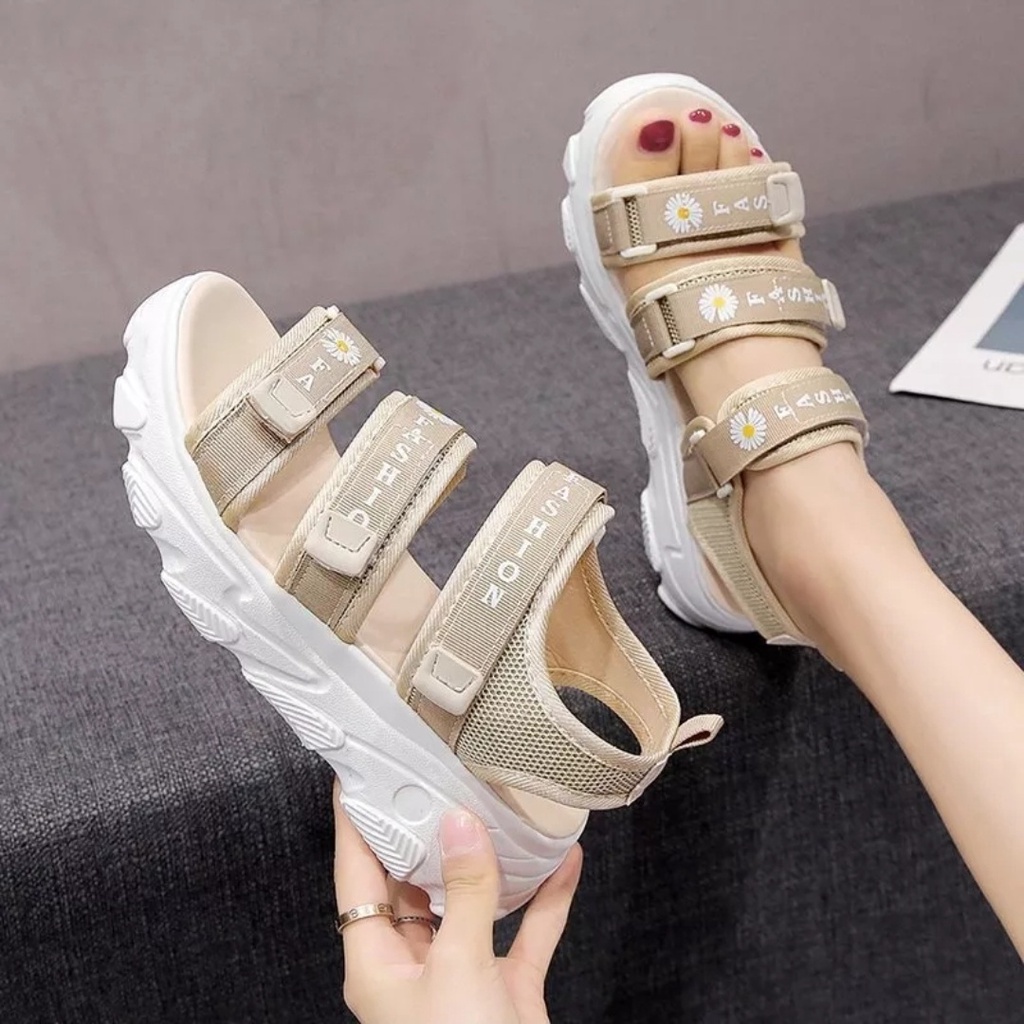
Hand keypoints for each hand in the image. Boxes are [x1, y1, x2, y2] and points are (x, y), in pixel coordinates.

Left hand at [333, 783, 582, 1023]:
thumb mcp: (459, 970)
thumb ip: (464, 894)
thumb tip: (460, 824)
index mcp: (377, 963)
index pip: (358, 874)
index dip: (356, 823)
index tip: (359, 773)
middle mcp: (413, 965)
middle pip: (414, 881)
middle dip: (427, 829)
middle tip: (437, 772)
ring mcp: (462, 978)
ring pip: (471, 902)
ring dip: (490, 860)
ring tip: (498, 806)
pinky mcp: (505, 992)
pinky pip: (523, 933)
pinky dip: (544, 900)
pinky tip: (565, 862)